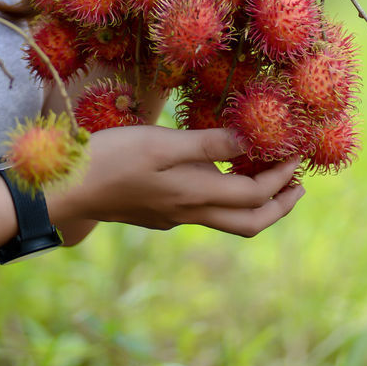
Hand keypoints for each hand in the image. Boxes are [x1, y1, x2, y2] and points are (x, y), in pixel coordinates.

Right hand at [47, 125, 303, 237]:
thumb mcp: (161, 142)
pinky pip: (205, 213)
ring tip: (265, 176)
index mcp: (196, 195)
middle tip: (298, 184)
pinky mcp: (159, 215)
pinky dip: (225, 198)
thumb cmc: (112, 158)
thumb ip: (207, 143)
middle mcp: (191, 213)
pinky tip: (215, 175)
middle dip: (281, 206)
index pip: (256, 195)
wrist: (68, 188)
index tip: (298, 155)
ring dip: (255, 203)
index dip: (282, 177)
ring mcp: (174, 217)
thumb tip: (250, 141)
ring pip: (228, 221)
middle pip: (251, 223)